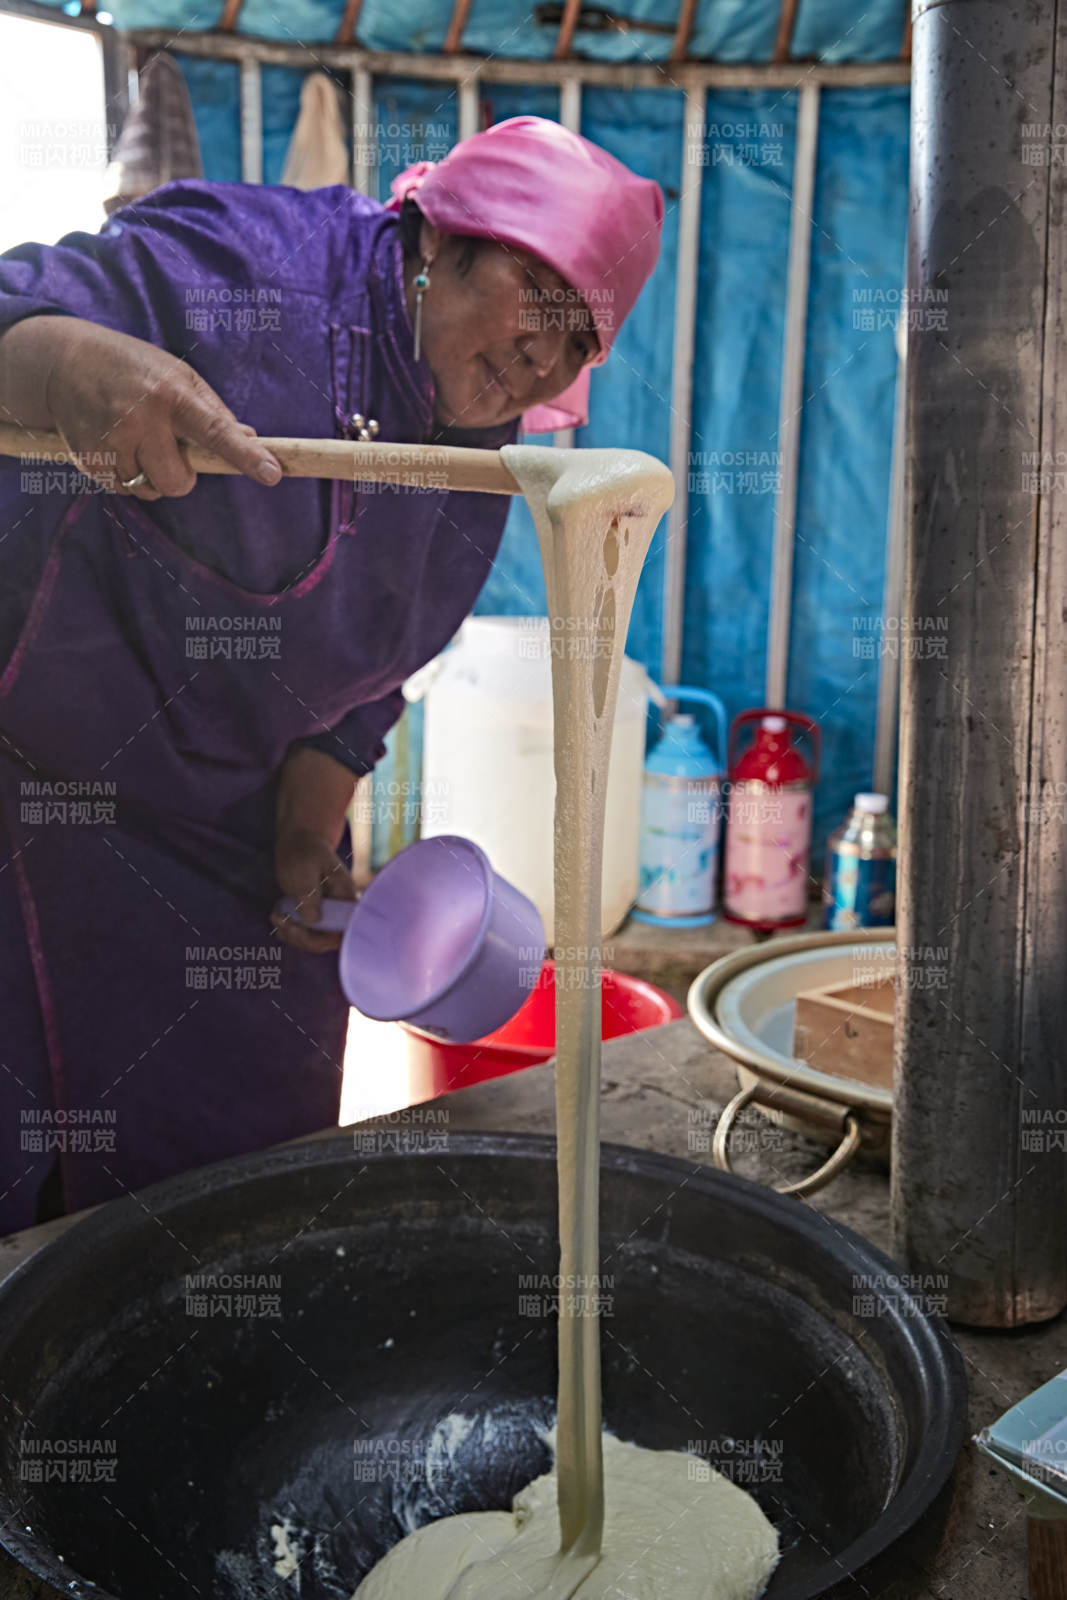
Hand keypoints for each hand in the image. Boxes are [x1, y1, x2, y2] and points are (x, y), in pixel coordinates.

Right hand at [31, 316, 282, 498]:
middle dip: (179, 476)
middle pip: (178, 482)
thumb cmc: (135, 369)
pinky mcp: (88, 455)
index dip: (245, 455)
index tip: (273, 473)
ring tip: (134, 439)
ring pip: (149, 490)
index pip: (216, 430)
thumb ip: (213, 410)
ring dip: (149, 474)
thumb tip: (249, 438)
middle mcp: (141, 416)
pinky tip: (114, 444)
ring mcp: (112, 438)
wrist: (64, 361)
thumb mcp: (178, 375)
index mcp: (173, 393)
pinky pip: (121, 489)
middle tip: (167, 449)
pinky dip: (124, 475)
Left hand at [272, 827, 357, 952]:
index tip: (301, 926)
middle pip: (328, 940)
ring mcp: (326, 915)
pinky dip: (287, 931)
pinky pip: (303, 935)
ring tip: (275, 916)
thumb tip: (312, 922)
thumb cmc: (305, 851)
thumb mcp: (306, 869)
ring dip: (291, 935)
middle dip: (302, 937)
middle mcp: (340, 910)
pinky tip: (277, 914)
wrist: (298, 844)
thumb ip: (310, 895)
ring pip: (313, 941)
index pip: (345, 928)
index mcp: (346, 898)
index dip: (326, 936)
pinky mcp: (313, 916)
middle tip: (280, 920)